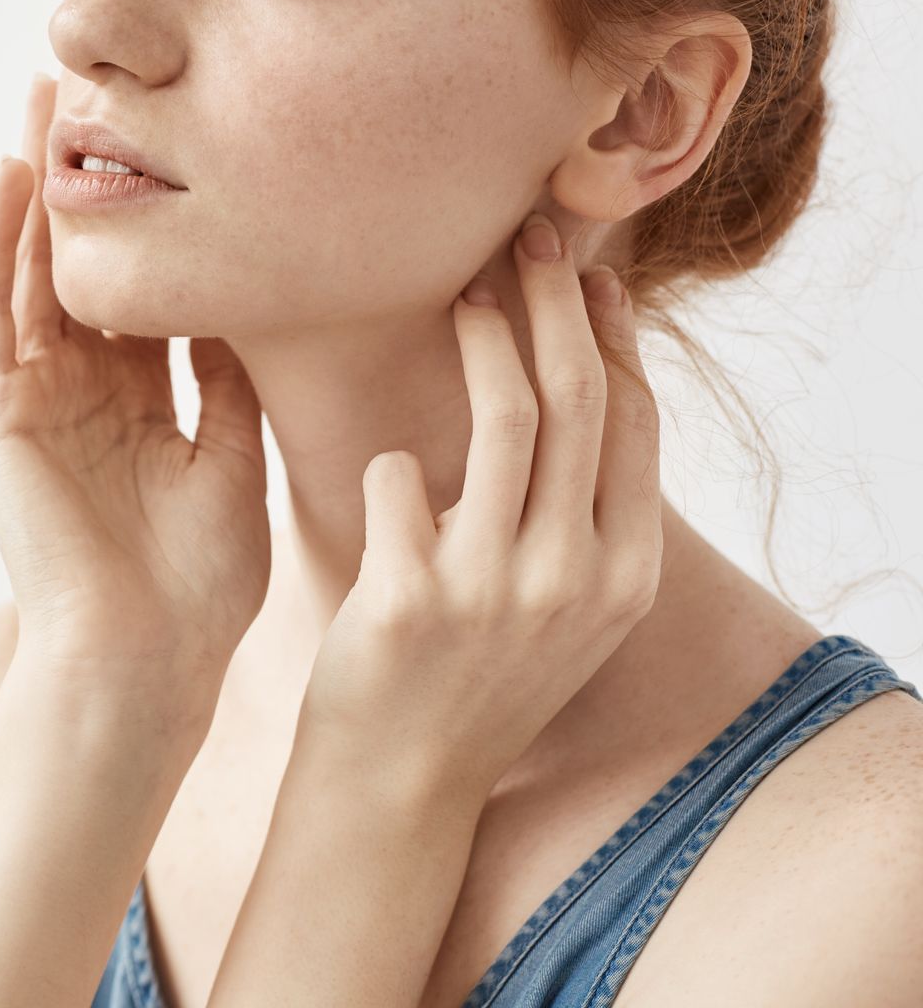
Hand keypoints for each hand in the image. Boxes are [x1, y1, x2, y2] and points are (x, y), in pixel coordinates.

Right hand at [0, 73, 269, 690]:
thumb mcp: (234, 460)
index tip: (174, 146)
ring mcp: (33, 402)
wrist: (149, 661)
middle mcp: (79, 395)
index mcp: (137, 407)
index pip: (139, 290)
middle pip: (77, 265)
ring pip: (27, 273)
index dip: (153, 221)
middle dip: (84, 182)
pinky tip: (5, 178)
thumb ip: (229, 383)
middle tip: (93, 91)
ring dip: (32, 189)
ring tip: (42, 101)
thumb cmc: (197, 587)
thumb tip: (246, 303)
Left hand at [296, 212, 662, 804]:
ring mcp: (498, 587)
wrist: (400, 782)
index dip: (612, 339)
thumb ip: (577, 515)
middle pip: (580, 399)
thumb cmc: (471, 676)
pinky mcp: (414, 595)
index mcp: (623, 575)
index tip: (589, 278)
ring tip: (462, 292)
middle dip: (556, 302)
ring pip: (506, 418)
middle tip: (529, 238)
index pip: (635, 425)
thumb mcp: (561, 608)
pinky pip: (400, 476)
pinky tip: (386, 482)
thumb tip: (575, 387)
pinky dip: (391, 465)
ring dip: (483, 336)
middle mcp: (575, 577)